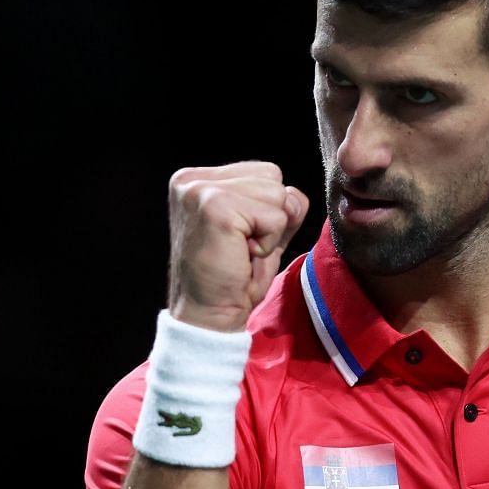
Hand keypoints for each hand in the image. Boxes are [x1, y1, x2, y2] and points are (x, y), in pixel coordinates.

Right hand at [166, 162, 311, 332]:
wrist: (209, 317)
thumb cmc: (233, 278)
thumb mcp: (262, 232)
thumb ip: (281, 206)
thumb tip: (295, 196)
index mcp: (198, 179)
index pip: (265, 171)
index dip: (267, 210)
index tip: (240, 239)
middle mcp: (192, 179)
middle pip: (273, 176)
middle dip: (270, 217)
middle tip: (241, 247)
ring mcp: (201, 190)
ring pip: (277, 194)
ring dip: (269, 231)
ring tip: (240, 251)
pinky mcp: (215, 207)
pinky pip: (275, 217)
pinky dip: (267, 243)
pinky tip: (241, 256)